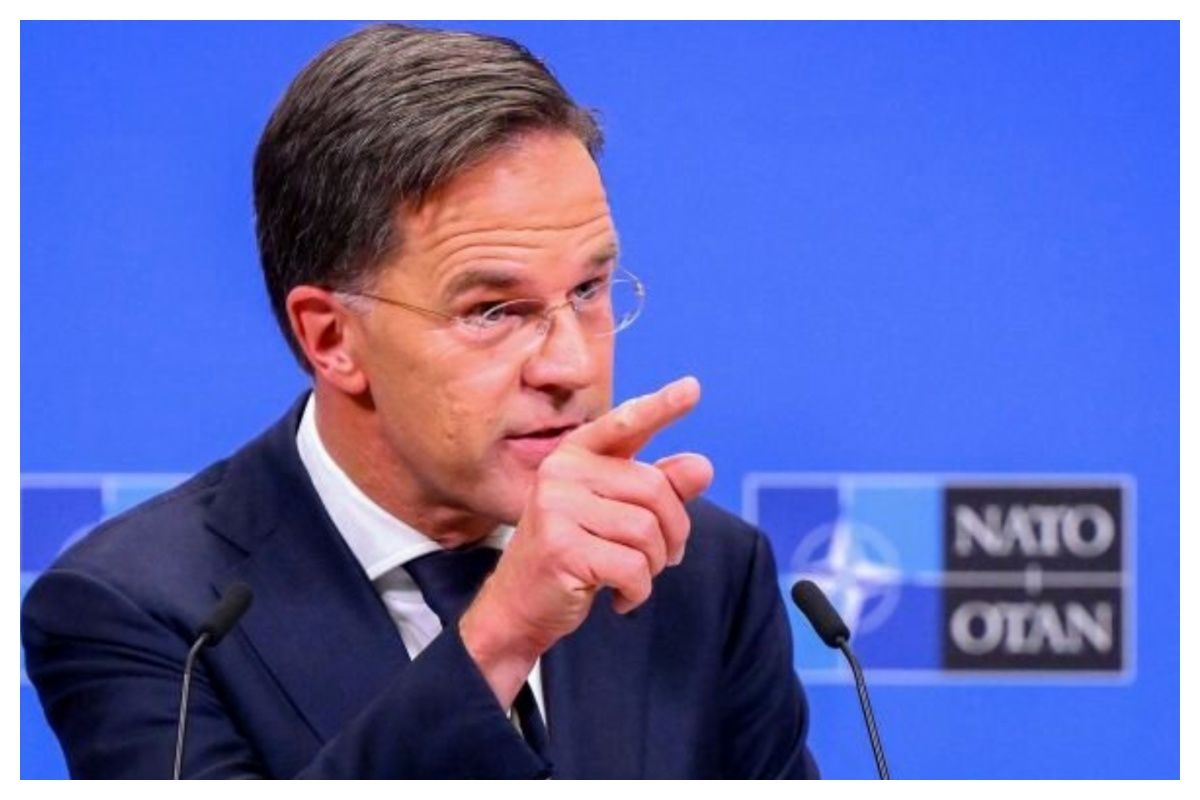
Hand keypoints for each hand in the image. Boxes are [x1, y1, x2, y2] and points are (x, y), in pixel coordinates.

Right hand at [459, 376, 713, 704]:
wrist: (518, 606)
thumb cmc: (572, 554)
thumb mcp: (615, 516)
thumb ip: (657, 489)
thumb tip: (703, 466)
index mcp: (574, 455)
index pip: (624, 425)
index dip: (660, 408)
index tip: (692, 388)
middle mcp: (561, 472)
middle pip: (655, 490)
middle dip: (673, 532)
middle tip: (664, 559)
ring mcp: (556, 508)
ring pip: (647, 532)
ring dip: (654, 565)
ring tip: (632, 577)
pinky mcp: (560, 548)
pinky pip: (633, 568)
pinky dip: (638, 592)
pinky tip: (619, 598)